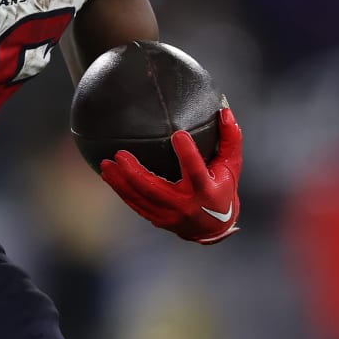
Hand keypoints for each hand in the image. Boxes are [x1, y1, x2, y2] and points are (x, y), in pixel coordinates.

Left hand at [99, 105, 243, 243]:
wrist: (215, 228)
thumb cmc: (224, 189)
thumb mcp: (231, 165)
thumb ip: (231, 139)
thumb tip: (224, 110)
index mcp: (205, 190)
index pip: (195, 170)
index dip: (187, 154)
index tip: (178, 135)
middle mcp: (186, 205)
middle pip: (155, 188)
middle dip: (135, 172)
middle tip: (119, 154)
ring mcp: (170, 215)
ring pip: (140, 198)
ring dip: (121, 182)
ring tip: (106, 164)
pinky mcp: (159, 220)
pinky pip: (136, 205)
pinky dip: (122, 191)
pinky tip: (109, 176)